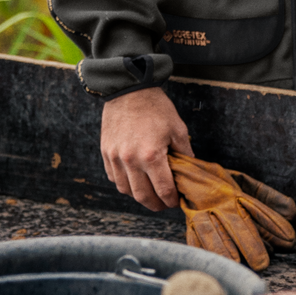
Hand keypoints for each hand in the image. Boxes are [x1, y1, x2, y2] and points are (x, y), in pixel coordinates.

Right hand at [100, 86, 192, 211]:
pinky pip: (113, 178)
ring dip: (139, 196)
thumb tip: (189, 170)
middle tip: (164, 204)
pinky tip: (134, 180)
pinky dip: (124, 184)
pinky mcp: (106, 153)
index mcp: (152, 156)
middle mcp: (131, 160)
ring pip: (126, 190)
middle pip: (143, 196)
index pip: (163, 189)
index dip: (171, 200)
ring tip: (150, 194)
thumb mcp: (177, 128)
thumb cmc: (155, 107)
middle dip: (156, 204)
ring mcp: (115, 158)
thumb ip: (184, 153)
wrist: (129, 89)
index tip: (175, 202)